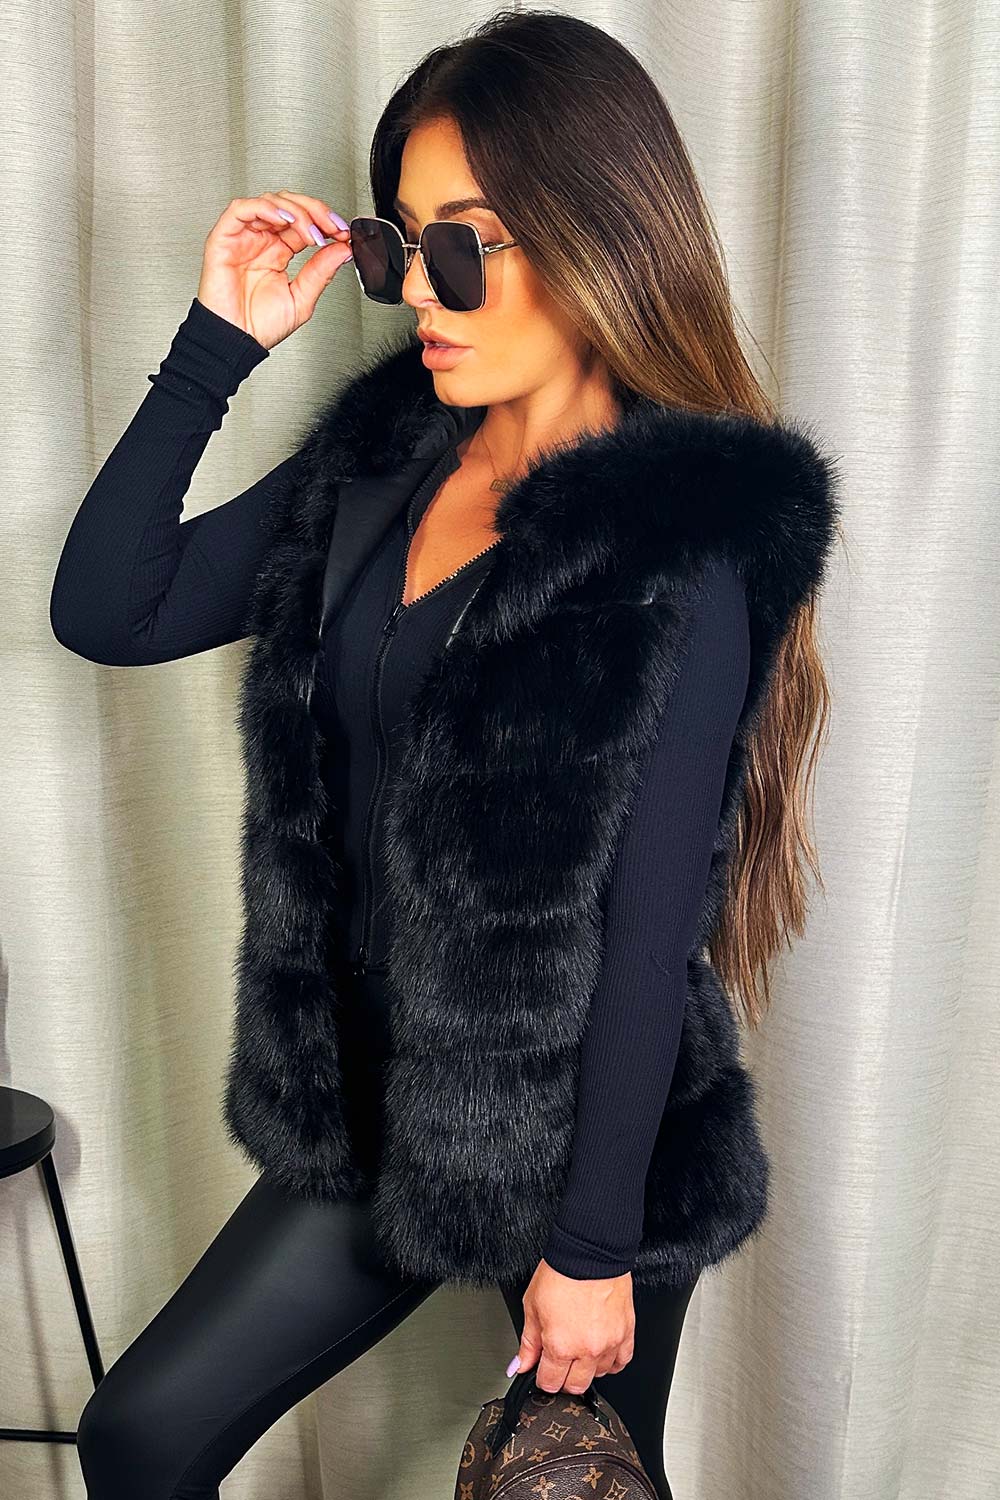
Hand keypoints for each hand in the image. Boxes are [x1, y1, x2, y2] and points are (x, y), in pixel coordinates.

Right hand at [197, 190, 354, 350]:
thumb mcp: (301, 299)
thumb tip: (343, 250)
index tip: (342, 232)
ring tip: (310, 230)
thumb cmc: (258, 326)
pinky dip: (264, 207)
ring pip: (269, 202)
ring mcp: (244, 238)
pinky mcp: (224, 238)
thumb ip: (321, 272)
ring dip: (294, 210)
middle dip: (314, 211)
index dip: (324, 221)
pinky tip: (283, 218)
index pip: (303, 222)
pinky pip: (241, 209)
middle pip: (288, 205)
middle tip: (331, 226)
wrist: (235, 342)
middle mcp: (262, 242)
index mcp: (279, 253)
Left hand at [509, 1259, 634, 1393]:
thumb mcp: (532, 1306)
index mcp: (560, 1346)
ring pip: (599, 1375)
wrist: (589, 1252)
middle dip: (563, 1379)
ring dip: (588, 1368)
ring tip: (580, 1350)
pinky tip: (602, 1352)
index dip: (542, 1378)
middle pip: (575, 1386)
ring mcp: (609, 1343)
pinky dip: (612, 1362)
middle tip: (559, 1363)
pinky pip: (622, 1361)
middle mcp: (587, 1350)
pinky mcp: (626, 1332)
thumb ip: (528, 1342)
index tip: (542, 1370)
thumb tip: (519, 1365)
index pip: (550, 1383)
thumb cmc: (561, 1273)